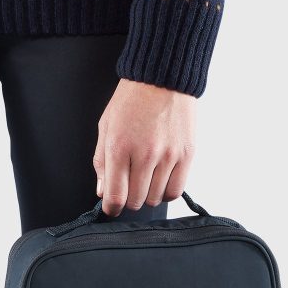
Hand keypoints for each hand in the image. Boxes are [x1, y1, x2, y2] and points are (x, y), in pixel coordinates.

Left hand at [93, 78, 195, 215]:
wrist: (161, 79)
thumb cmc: (130, 101)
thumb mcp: (105, 127)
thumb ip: (101, 162)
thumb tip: (102, 192)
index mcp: (118, 148)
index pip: (115, 196)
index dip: (111, 208)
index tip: (111, 208)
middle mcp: (144, 155)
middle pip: (135, 200)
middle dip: (128, 199)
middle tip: (127, 187)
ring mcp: (168, 156)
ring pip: (155, 198)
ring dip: (147, 194)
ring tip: (144, 178)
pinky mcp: (187, 155)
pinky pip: (176, 190)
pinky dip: (166, 191)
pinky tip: (160, 180)